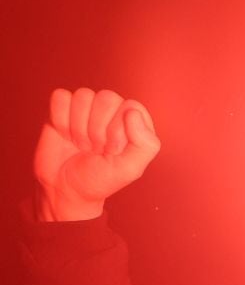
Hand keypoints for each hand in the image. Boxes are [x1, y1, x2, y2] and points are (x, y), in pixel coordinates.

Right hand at [34, 88, 160, 221]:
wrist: (65, 188)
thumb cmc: (100, 179)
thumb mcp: (129, 169)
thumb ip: (144, 144)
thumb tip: (133, 113)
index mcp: (135, 124)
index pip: (131, 107)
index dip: (118, 130)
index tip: (112, 150)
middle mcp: (113, 111)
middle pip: (107, 98)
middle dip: (98, 129)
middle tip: (96, 149)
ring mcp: (88, 108)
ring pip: (83, 96)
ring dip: (79, 126)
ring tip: (82, 144)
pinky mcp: (63, 108)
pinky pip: (61, 97)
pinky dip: (60, 119)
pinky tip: (65, 134)